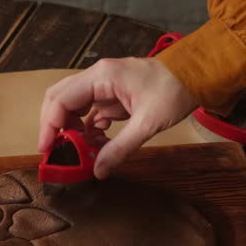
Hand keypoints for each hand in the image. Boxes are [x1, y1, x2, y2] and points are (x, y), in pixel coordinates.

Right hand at [38, 57, 194, 178]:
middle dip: (55, 126)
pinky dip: (90, 129)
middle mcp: (97, 77)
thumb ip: (120, 147)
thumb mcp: (147, 123)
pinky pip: (91, 111)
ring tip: (84, 152)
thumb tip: (97, 170)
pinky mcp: (113, 94)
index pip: (61, 100)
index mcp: (101, 77)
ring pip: (74, 106)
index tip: (48, 148)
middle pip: (60, 99)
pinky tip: (100, 144)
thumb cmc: (174, 91)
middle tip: (56, 152)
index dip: (50, 125)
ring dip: (74, 129)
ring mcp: (105, 84)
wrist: (198, 75)